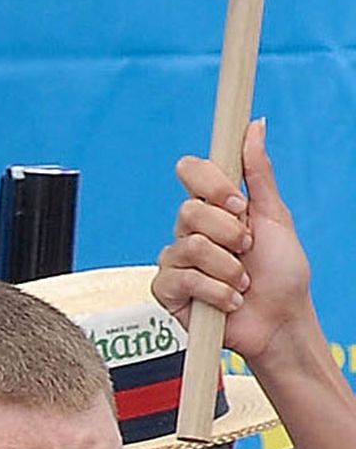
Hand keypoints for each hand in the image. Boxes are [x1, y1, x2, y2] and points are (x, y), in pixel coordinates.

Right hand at [156, 118, 316, 369]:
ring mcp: (176, 260)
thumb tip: (255, 126)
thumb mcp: (276, 217)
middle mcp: (191, 230)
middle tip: (247, 250)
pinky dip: (216, 291)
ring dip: (228, 268)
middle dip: (230, 234)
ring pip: (189, 246)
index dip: (212, 185)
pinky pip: (182, 279)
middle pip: (189, 211)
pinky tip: (228, 301)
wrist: (280, 322)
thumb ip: (258, 173)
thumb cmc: (282, 273)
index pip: (191, 171)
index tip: (240, 205)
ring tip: (242, 281)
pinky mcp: (167, 290)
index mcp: (215, 208)